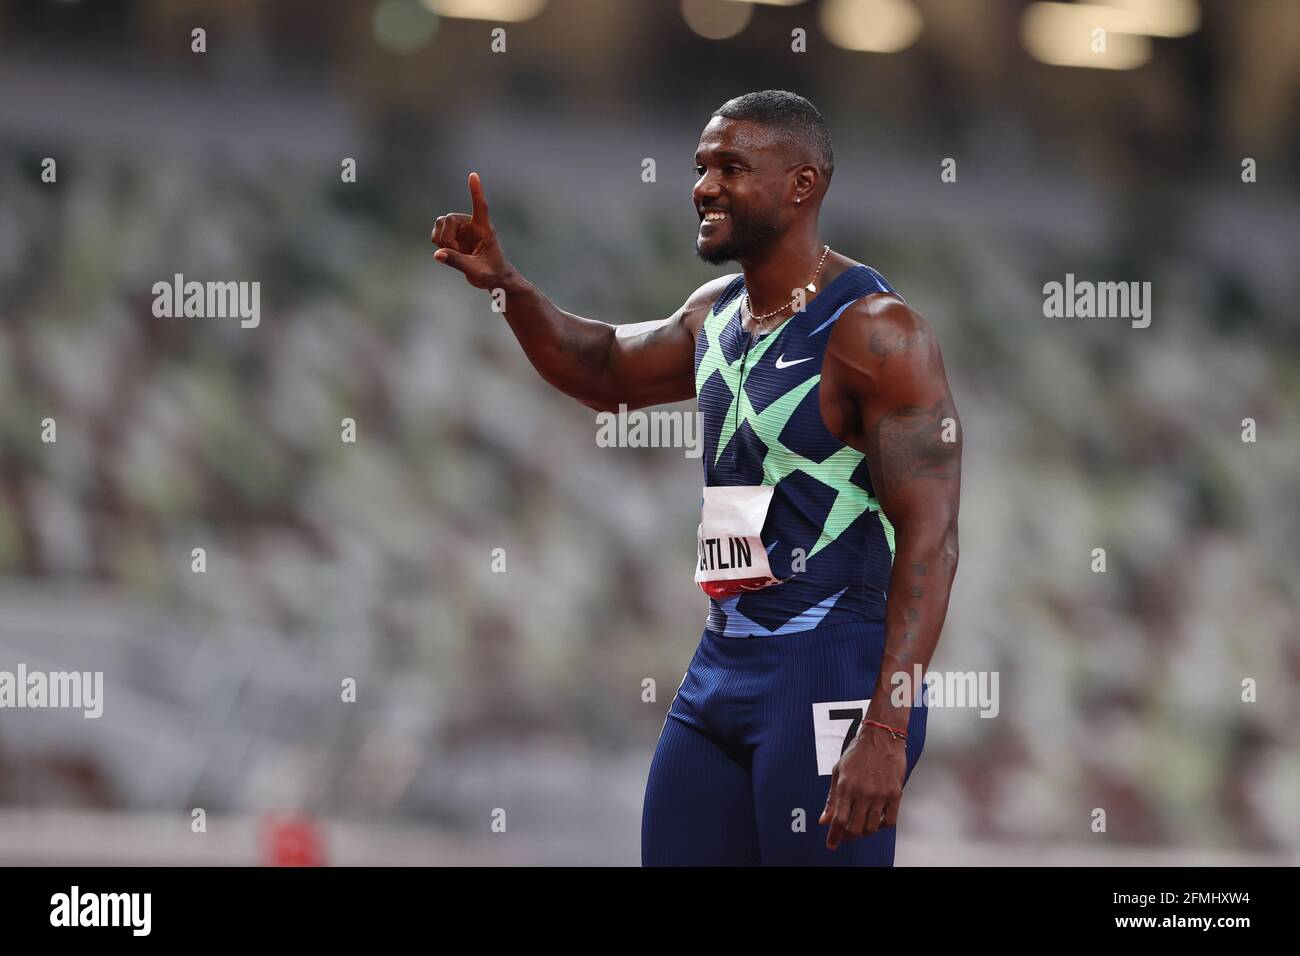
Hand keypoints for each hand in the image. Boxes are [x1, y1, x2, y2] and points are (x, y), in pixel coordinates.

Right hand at [431, 172, 512, 289]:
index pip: (480, 206)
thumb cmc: (492, 274)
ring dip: (440, 238)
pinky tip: (446, 252)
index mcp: (485, 229)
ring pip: (441, 222)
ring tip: (450, 252)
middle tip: (451, 251)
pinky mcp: (454, 238)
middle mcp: (472, 225)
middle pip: (450, 218)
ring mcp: (462, 231)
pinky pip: (437, 233)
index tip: (473, 175)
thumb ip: (457, 262)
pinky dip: (438, 242)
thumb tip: (437, 254)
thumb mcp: (476, 271)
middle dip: (446, 236)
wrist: (493, 280)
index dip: (476, 191)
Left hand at [819, 723, 906, 849]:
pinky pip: (890, 821)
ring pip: (872, 827)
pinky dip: (883, 826)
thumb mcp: (838, 771)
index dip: (834, 836)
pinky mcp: (895, 794)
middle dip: (849, 836)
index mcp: (846, 787)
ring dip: (865, 832)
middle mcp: (862, 793)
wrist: (882, 736)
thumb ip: (831, 798)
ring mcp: (880, 795)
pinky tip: (878, 819)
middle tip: (847, 835)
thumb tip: (824, 819)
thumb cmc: (859, 751)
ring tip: (862, 825)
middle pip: (855, 828)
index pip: (838, 820)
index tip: (832, 844)